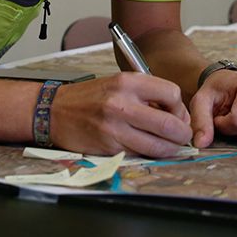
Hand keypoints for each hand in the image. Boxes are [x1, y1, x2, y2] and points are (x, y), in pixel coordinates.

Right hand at [49, 72, 191, 156]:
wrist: (54, 110)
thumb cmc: (89, 97)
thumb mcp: (118, 83)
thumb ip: (146, 94)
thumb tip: (176, 113)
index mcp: (127, 82)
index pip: (171, 93)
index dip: (180, 107)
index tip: (176, 114)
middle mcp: (122, 103)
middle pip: (170, 124)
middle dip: (182, 134)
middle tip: (182, 136)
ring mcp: (115, 128)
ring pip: (158, 146)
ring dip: (170, 149)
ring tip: (169, 145)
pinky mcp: (109, 148)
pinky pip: (140, 154)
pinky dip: (149, 153)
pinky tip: (146, 147)